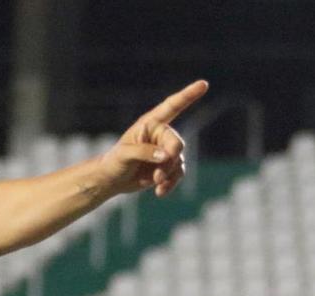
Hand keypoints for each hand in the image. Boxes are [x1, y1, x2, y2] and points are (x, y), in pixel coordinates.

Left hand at [98, 80, 208, 196]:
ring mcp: (165, 150)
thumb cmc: (113, 162)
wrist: (111, 180)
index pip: (171, 106)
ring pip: (178, 161)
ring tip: (155, 182)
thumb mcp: (124, 155)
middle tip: (158, 174)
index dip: (188, 95)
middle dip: (170, 160)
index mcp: (149, 124)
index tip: (203, 84)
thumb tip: (166, 156)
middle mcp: (160, 134)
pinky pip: (178, 173)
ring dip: (169, 174)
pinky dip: (170, 183)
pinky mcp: (167, 165)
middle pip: (177, 144)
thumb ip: (144, 152)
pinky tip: (159, 192)